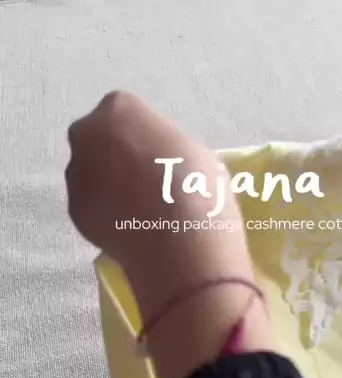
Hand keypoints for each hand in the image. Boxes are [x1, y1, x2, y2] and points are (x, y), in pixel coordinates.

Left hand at [65, 91, 252, 315]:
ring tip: (138, 213)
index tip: (157, 159)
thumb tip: (155, 162)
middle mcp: (86, 133)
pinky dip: (105, 217)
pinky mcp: (74, 210)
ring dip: (107, 189)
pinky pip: (91, 209)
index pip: (125, 116)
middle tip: (143, 185)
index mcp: (119, 107)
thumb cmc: (195, 182)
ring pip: (89, 176)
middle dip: (114, 159)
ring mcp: (76, 173)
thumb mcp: (188, 148)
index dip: (142, 139)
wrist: (179, 235)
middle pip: (97, 142)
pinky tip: (129, 229)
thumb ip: (160, 146)